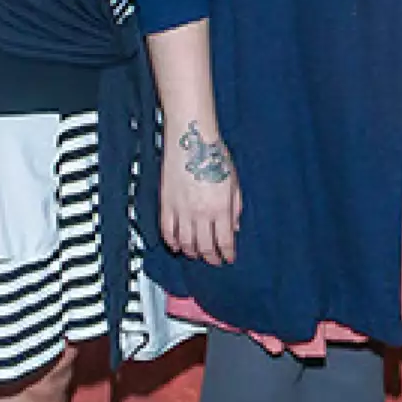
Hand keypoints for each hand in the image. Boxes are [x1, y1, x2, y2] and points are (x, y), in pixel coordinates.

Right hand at [160, 120, 240, 265]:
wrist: (191, 139)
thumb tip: (235, 227)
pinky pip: (167, 231)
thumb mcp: (234, 181)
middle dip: (211, 258)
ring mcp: (181, 210)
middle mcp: (201, 213)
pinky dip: (172, 242)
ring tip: (197, 255)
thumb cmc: (215, 156)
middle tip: (215, 262)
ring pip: (185, 243)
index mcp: (220, 207)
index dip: (227, 254)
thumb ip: (235, 206)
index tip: (229, 259)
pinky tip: (177, 246)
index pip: (224, 241)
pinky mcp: (166, 204)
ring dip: (192, 253)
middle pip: (205, 247)